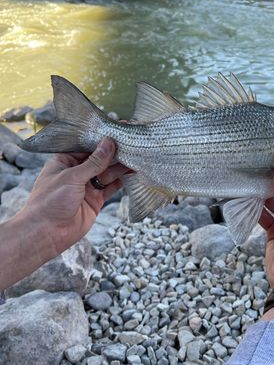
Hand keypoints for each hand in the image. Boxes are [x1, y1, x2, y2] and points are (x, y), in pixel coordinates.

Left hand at [20, 137, 129, 254]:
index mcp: (65, 161)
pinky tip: (132, 172)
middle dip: (114, 152)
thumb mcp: (72, 177)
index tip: (118, 131)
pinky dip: (122, 181)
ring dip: (121, 166)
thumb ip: (94, 162)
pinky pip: (111, 187)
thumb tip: (109, 143)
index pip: (86, 146)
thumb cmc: (50, 202)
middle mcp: (77, 172)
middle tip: (132, 143)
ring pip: (107, 172)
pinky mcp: (96, 200)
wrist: (47, 234)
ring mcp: (87, 186)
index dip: (102, 139)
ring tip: (136, 156)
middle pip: (99, 159)